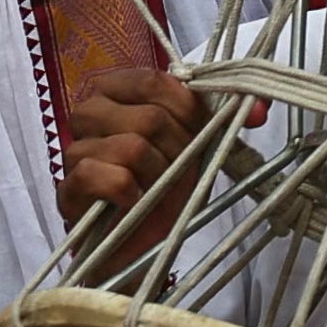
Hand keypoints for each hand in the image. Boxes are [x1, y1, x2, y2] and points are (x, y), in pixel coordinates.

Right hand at [55, 65, 210, 266]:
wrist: (141, 245)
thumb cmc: (165, 187)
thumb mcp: (198, 146)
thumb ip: (224, 119)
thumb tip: (260, 108)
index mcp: (116, 90)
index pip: (154, 80)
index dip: (188, 108)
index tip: (202, 133)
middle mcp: (88, 112)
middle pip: (149, 117)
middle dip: (179, 150)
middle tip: (178, 171)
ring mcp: (72, 150)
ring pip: (131, 147)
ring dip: (158, 175)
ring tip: (155, 189)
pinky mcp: (67, 189)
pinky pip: (105, 177)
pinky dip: (130, 193)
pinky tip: (133, 203)